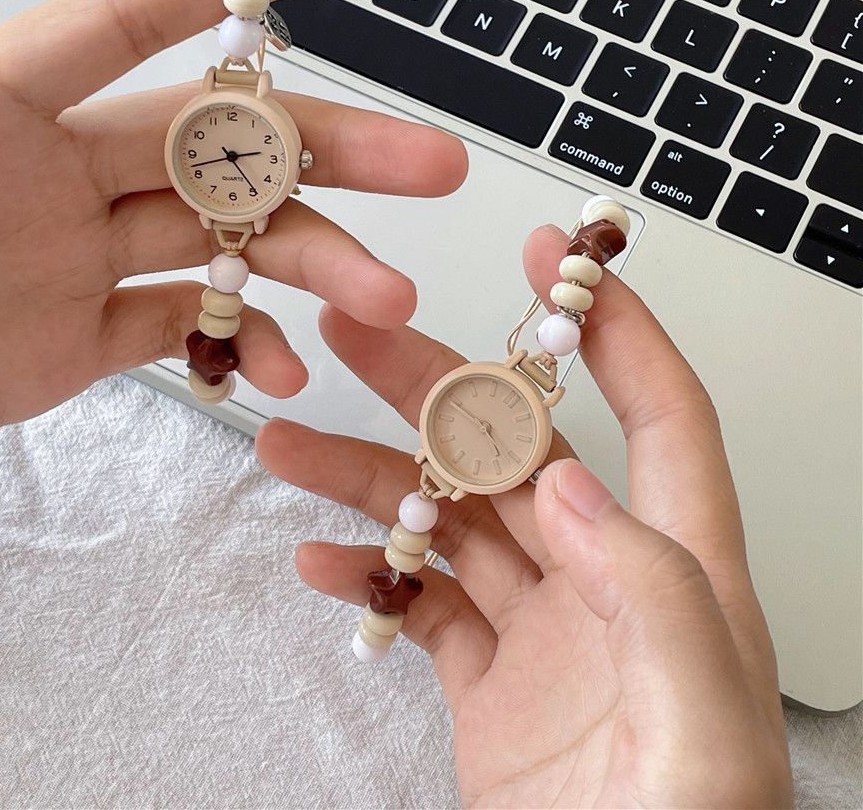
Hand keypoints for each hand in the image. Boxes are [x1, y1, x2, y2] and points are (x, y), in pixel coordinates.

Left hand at [0, 0, 466, 476]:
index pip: (123, 22)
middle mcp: (53, 173)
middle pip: (214, 145)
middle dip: (330, 150)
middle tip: (433, 165)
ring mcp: (73, 261)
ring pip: (220, 243)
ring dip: (311, 266)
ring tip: (386, 303)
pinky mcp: (74, 342)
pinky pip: (180, 330)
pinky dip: (241, 343)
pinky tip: (284, 373)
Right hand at [258, 225, 792, 807]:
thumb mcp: (701, 728)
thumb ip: (655, 596)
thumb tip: (570, 482)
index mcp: (682, 570)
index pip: (662, 415)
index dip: (614, 328)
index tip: (551, 261)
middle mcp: (608, 578)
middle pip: (515, 450)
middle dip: (433, 386)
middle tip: (356, 336)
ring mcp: (544, 627)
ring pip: (449, 520)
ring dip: (370, 482)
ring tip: (287, 447)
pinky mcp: (490, 680)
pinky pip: (422, 604)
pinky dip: (370, 578)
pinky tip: (318, 566)